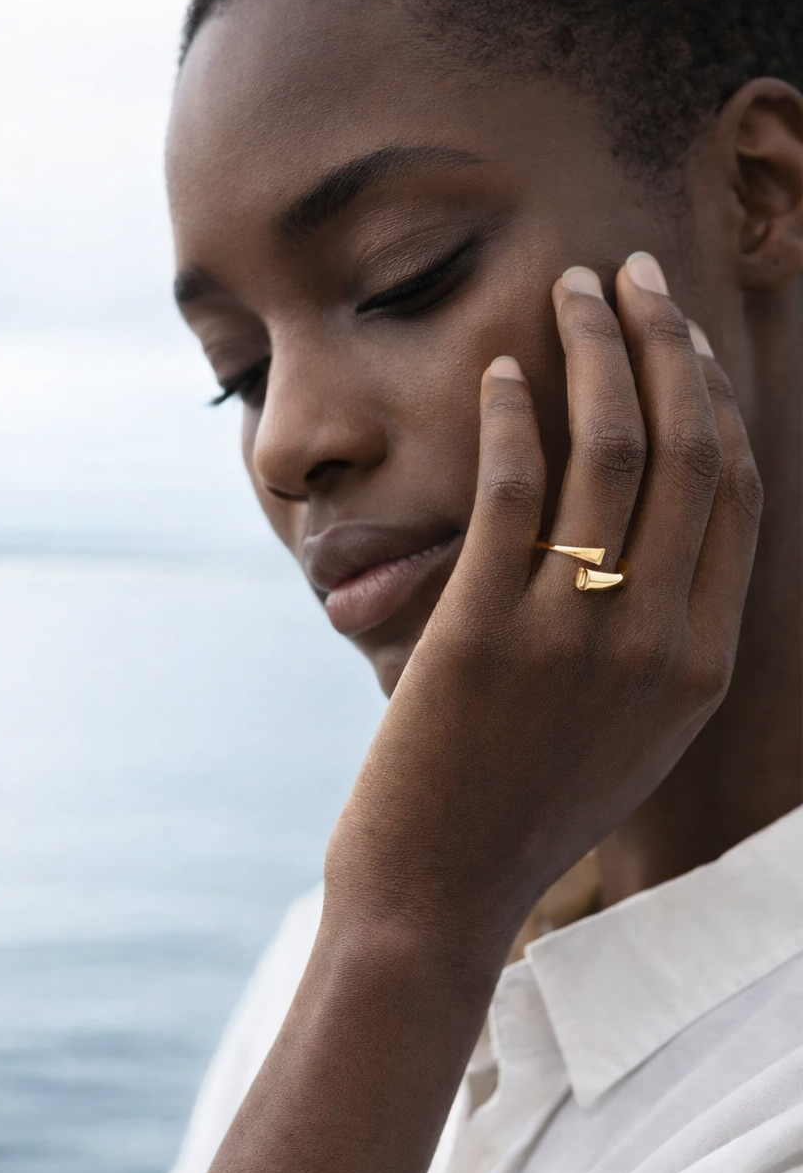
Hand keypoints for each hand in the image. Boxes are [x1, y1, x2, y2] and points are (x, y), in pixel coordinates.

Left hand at [323, 253, 763, 974]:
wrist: (440, 894)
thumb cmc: (521, 810)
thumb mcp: (626, 734)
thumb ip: (656, 641)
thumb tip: (650, 538)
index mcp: (701, 664)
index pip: (733, 495)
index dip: (713, 398)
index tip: (684, 338)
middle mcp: (658, 642)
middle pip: (688, 452)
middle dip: (666, 343)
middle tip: (633, 278)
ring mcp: (576, 636)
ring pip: (612, 452)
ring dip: (593, 351)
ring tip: (569, 292)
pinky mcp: (486, 631)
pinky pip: (513, 491)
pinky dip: (510, 416)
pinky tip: (498, 371)